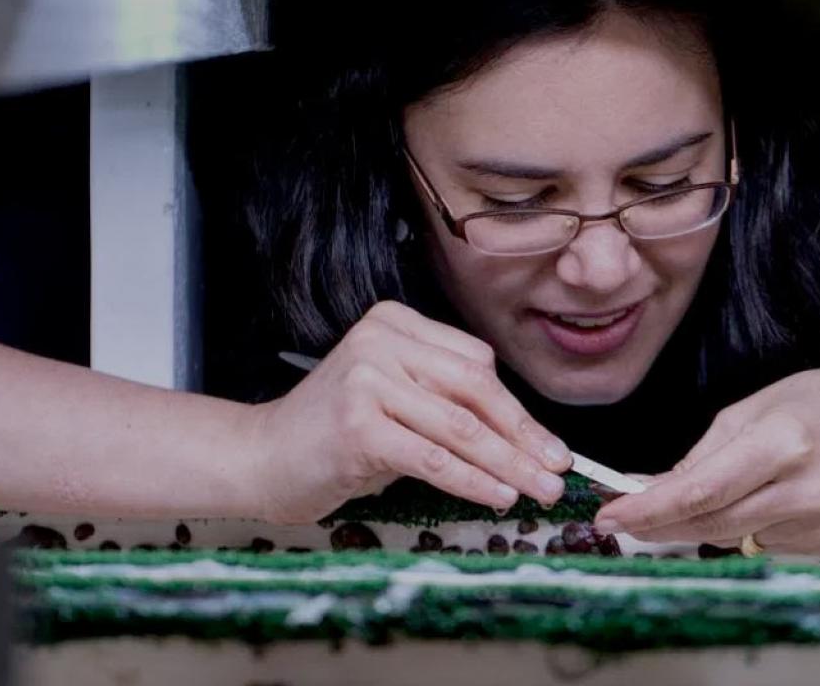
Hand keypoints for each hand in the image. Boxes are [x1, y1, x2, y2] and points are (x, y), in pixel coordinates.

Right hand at [243, 301, 571, 522]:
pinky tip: (498, 496)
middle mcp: (382, 340)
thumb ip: (448, 403)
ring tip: (539, 489)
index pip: (477, 365)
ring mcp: (368, 378)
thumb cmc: (334, 436)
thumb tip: (526, 439)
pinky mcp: (358, 423)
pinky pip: (433, 457)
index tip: (549, 445)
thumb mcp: (396, 402)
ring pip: (461, 427)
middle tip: (558, 471)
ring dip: (509, 464)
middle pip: (476, 391)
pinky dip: (472, 480)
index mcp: (396, 322)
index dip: (519, 410)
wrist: (261, 458)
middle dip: (524, 437)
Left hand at [593, 364, 819, 551]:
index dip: (649, 508)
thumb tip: (656, 486)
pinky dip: (730, 526)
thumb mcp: (758, 405)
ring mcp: (815, 522)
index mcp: (781, 443)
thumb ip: (706, 451)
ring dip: (687, 526)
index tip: (610, 515)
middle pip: (708, 521)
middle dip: (656, 521)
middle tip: (618, 515)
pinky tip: (734, 503)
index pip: (701, 489)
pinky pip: (754, 540)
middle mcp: (801, 489)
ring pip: (726, 537)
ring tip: (661, 508)